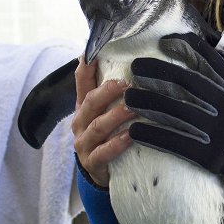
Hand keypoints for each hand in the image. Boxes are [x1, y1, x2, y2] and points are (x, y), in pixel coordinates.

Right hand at [72, 58, 131, 187]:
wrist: (101, 172)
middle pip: (90, 102)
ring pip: (97, 126)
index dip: (86, 65)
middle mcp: (80, 122)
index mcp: (84, 106)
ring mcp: (84, 143)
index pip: (81, 81)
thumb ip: (117, 94)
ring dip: (116, 116)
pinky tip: (131, 136)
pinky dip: (117, 143)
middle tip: (126, 84)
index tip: (94, 51)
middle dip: (107, 92)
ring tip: (133, 109)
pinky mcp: (92, 162)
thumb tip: (142, 65)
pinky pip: (103, 152)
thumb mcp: (108, 113)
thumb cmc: (109, 136)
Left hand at [124, 33, 223, 190]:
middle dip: (155, 71)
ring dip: (147, 102)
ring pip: (174, 111)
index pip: (207, 58)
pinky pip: (175, 142)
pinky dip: (152, 135)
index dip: (182, 47)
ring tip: (129, 97)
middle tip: (135, 68)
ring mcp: (217, 130)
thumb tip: (197, 48)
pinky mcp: (208, 154)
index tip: (163, 43)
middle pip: (183, 82)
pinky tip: (134, 131)